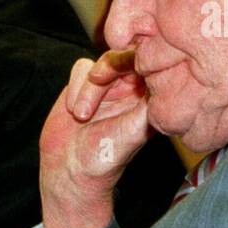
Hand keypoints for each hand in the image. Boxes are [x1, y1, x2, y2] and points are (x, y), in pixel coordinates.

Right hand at [38, 49, 152, 227]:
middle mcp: (131, 90)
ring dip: (88, 86)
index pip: (153, 65)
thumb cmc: (103, 159)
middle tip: (97, 79)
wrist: (69, 172)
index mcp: (149, 100)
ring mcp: (107, 88)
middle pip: (125, 56)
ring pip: (100, 63)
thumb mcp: (130, 133)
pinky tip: (73, 112)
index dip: (141, 58)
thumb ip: (145, 107)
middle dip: (109, 66)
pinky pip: (80, 69)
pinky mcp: (82, 87)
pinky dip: (74, 88)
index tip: (128, 69)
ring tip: (81, 115)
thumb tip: (158, 79)